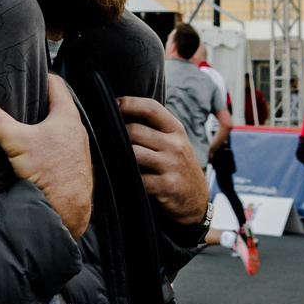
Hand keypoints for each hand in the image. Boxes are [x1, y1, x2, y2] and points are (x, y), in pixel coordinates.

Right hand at [0, 74, 93, 237]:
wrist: (68, 213)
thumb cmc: (54, 176)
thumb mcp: (17, 143)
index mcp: (68, 116)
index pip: (56, 83)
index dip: (40, 76)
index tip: (26, 76)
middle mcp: (76, 131)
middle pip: (55, 107)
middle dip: (36, 103)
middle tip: (16, 101)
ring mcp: (75, 150)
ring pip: (56, 129)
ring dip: (40, 127)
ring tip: (20, 127)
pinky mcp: (70, 167)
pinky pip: (56, 149)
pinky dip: (43, 146)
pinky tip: (30, 155)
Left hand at [114, 95, 209, 225]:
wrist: (196, 201)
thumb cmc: (180, 167)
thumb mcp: (176, 143)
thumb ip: (156, 129)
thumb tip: (122, 113)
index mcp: (176, 130)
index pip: (151, 108)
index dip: (129, 103)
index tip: (114, 104)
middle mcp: (175, 145)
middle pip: (135, 130)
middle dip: (118, 133)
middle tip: (107, 138)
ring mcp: (171, 165)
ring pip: (133, 152)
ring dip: (120, 155)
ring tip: (113, 157)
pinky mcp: (166, 185)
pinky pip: (137, 177)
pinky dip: (126, 177)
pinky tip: (123, 177)